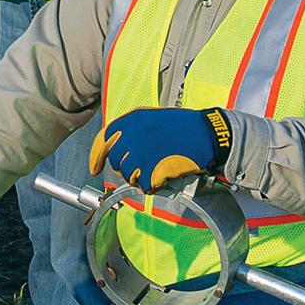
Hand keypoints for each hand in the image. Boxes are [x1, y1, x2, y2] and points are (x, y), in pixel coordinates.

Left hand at [93, 105, 230, 193]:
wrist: (209, 134)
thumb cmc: (184, 127)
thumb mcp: (153, 118)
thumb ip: (133, 130)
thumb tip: (116, 148)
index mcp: (132, 119)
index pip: (103, 139)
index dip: (96, 156)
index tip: (95, 167)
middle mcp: (133, 134)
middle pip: (116, 161)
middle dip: (126, 169)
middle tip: (142, 169)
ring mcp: (142, 152)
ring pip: (129, 175)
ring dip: (141, 177)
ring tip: (157, 169)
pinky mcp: (153, 169)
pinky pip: (146, 185)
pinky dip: (154, 185)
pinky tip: (164, 176)